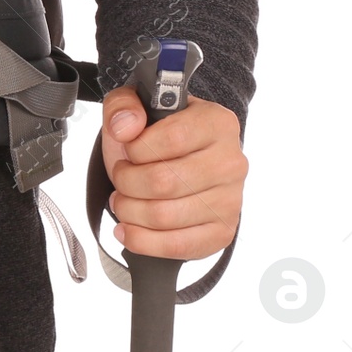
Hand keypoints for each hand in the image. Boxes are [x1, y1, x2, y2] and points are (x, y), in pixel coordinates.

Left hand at [101, 87, 246, 260]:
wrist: (178, 160)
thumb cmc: (158, 134)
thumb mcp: (135, 105)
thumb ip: (123, 105)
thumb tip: (125, 128)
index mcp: (216, 122)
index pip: (173, 138)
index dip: (137, 148)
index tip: (127, 150)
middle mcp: (231, 162)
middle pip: (164, 182)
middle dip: (126, 182)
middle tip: (120, 177)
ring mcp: (230, 201)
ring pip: (165, 217)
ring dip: (129, 211)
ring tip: (123, 200)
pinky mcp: (222, 233)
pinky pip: (178, 246)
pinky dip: (143, 241)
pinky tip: (128, 229)